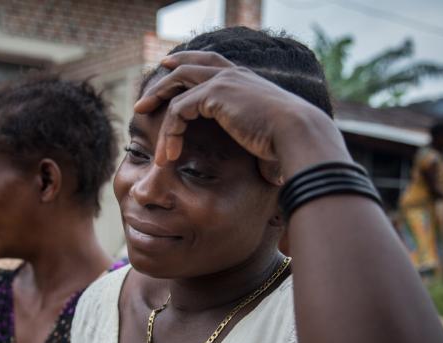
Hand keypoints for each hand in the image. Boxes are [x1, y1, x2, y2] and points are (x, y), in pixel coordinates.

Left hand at [134, 51, 331, 166]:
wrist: (299, 134)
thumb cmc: (291, 145)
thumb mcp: (270, 140)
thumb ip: (263, 150)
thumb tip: (272, 180)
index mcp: (245, 80)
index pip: (210, 63)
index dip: (187, 64)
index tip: (169, 69)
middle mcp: (233, 74)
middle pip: (188, 66)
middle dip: (163, 79)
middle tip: (144, 100)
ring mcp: (223, 80)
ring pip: (177, 86)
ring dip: (158, 105)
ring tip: (143, 123)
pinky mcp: (214, 94)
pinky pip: (178, 111)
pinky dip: (169, 133)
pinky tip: (168, 154)